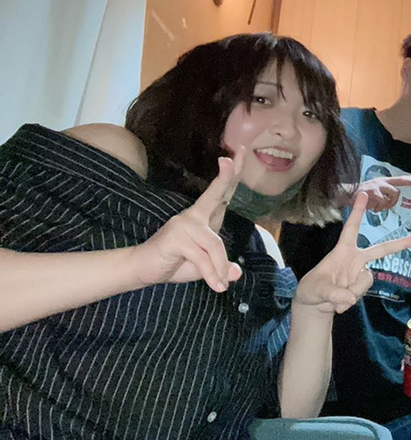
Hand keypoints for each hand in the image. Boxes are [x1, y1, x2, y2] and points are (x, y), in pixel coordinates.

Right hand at [129, 149, 244, 291]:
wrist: (144, 271)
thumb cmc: (175, 264)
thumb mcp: (206, 267)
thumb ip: (222, 266)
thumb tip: (236, 273)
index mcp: (203, 218)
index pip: (219, 194)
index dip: (229, 176)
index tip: (236, 154)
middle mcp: (194, 216)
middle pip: (216, 194)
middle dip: (228, 175)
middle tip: (235, 155)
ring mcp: (184, 225)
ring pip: (215, 245)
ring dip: (219, 269)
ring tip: (221, 285)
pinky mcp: (176, 238)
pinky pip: (203, 258)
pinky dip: (211, 274)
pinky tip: (216, 285)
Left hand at [294, 192, 410, 313]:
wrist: (315, 305)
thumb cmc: (312, 289)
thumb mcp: (317, 289)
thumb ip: (334, 293)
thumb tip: (351, 298)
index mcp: (343, 250)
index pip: (352, 227)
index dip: (358, 212)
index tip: (364, 193)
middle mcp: (356, 259)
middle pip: (381, 249)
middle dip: (400, 243)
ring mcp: (360, 273)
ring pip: (367, 280)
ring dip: (351, 292)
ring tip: (334, 300)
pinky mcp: (361, 287)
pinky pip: (362, 293)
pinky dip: (349, 301)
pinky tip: (338, 305)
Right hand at [348, 174, 410, 211]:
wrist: (345, 195)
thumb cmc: (361, 196)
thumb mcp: (374, 192)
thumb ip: (385, 195)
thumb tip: (393, 200)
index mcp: (382, 182)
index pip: (399, 179)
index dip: (410, 179)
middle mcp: (381, 182)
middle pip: (400, 182)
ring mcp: (377, 186)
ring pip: (393, 195)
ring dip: (388, 204)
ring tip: (378, 207)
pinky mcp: (373, 193)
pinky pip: (382, 203)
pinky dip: (378, 209)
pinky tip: (371, 208)